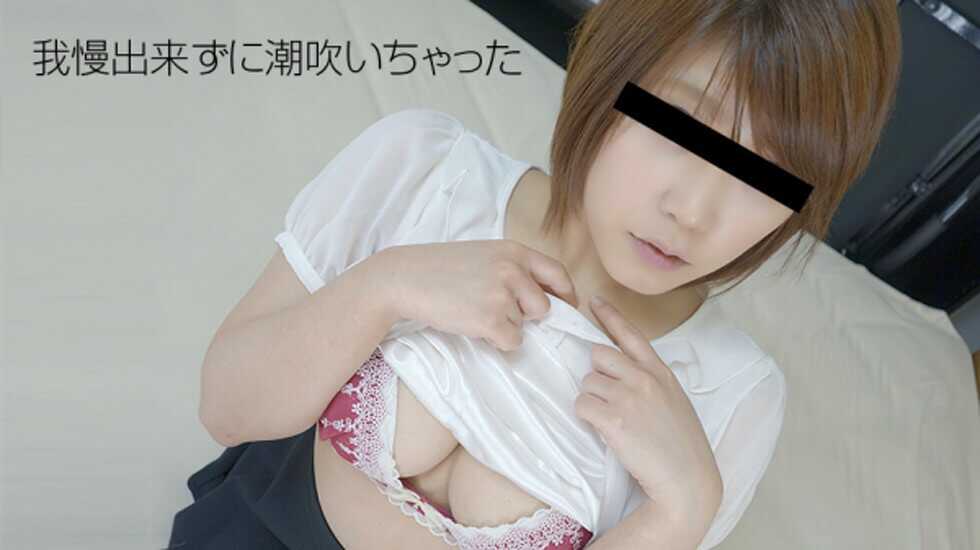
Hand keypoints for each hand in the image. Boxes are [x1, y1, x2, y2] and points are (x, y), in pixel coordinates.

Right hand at [383, 239, 577, 350]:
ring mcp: (502, 295)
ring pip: (525, 326)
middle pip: (544, 307)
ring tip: (478, 312)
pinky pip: (511, 341)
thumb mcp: (485, 254)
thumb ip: (515, 268)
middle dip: (526, 315)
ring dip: (507, 326)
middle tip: (498, 310)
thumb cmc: (442, 267)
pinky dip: (496, 341)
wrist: (405, 278)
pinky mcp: (490, 320)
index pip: (558, 274)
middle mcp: (513, 270)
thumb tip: (545, 298)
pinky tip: (474, 325)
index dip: (565, 294)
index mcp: (515, 251)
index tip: (566, 306)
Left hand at [574, 295, 722, 529]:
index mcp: (660, 372)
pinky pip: (581, 404)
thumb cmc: (681, 445)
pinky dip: (586, 417)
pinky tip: (604, 430)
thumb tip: (626, 373)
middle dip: (597, 374)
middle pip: (599, 354)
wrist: (686, 479)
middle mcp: (644, 378)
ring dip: (592, 400)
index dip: (610, 316)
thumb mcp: (675, 402)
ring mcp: (628, 396)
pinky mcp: (613, 418)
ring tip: (611, 421)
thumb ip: (653, 382)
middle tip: (609, 398)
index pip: (631, 335)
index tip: (594, 301)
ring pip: (587, 382)